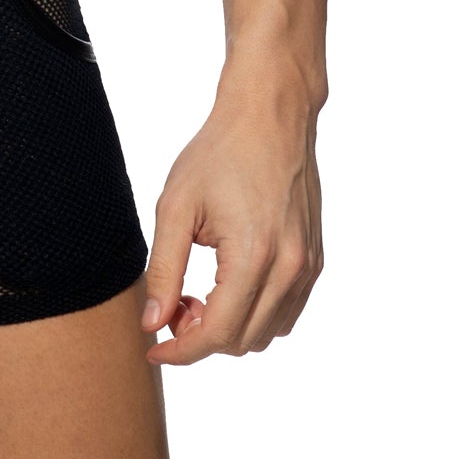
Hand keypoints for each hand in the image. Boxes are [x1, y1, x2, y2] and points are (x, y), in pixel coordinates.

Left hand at [141, 72, 323, 363]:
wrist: (269, 116)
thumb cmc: (218, 153)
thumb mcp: (176, 207)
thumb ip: (164, 270)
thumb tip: (152, 322)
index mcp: (254, 256)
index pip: (217, 334)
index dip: (180, 350)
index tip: (153, 348)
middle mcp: (290, 269)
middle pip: (242, 340)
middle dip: (200, 337)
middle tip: (171, 305)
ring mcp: (307, 266)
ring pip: (268, 333)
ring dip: (229, 329)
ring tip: (197, 293)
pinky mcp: (314, 259)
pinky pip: (287, 312)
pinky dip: (255, 314)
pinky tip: (226, 285)